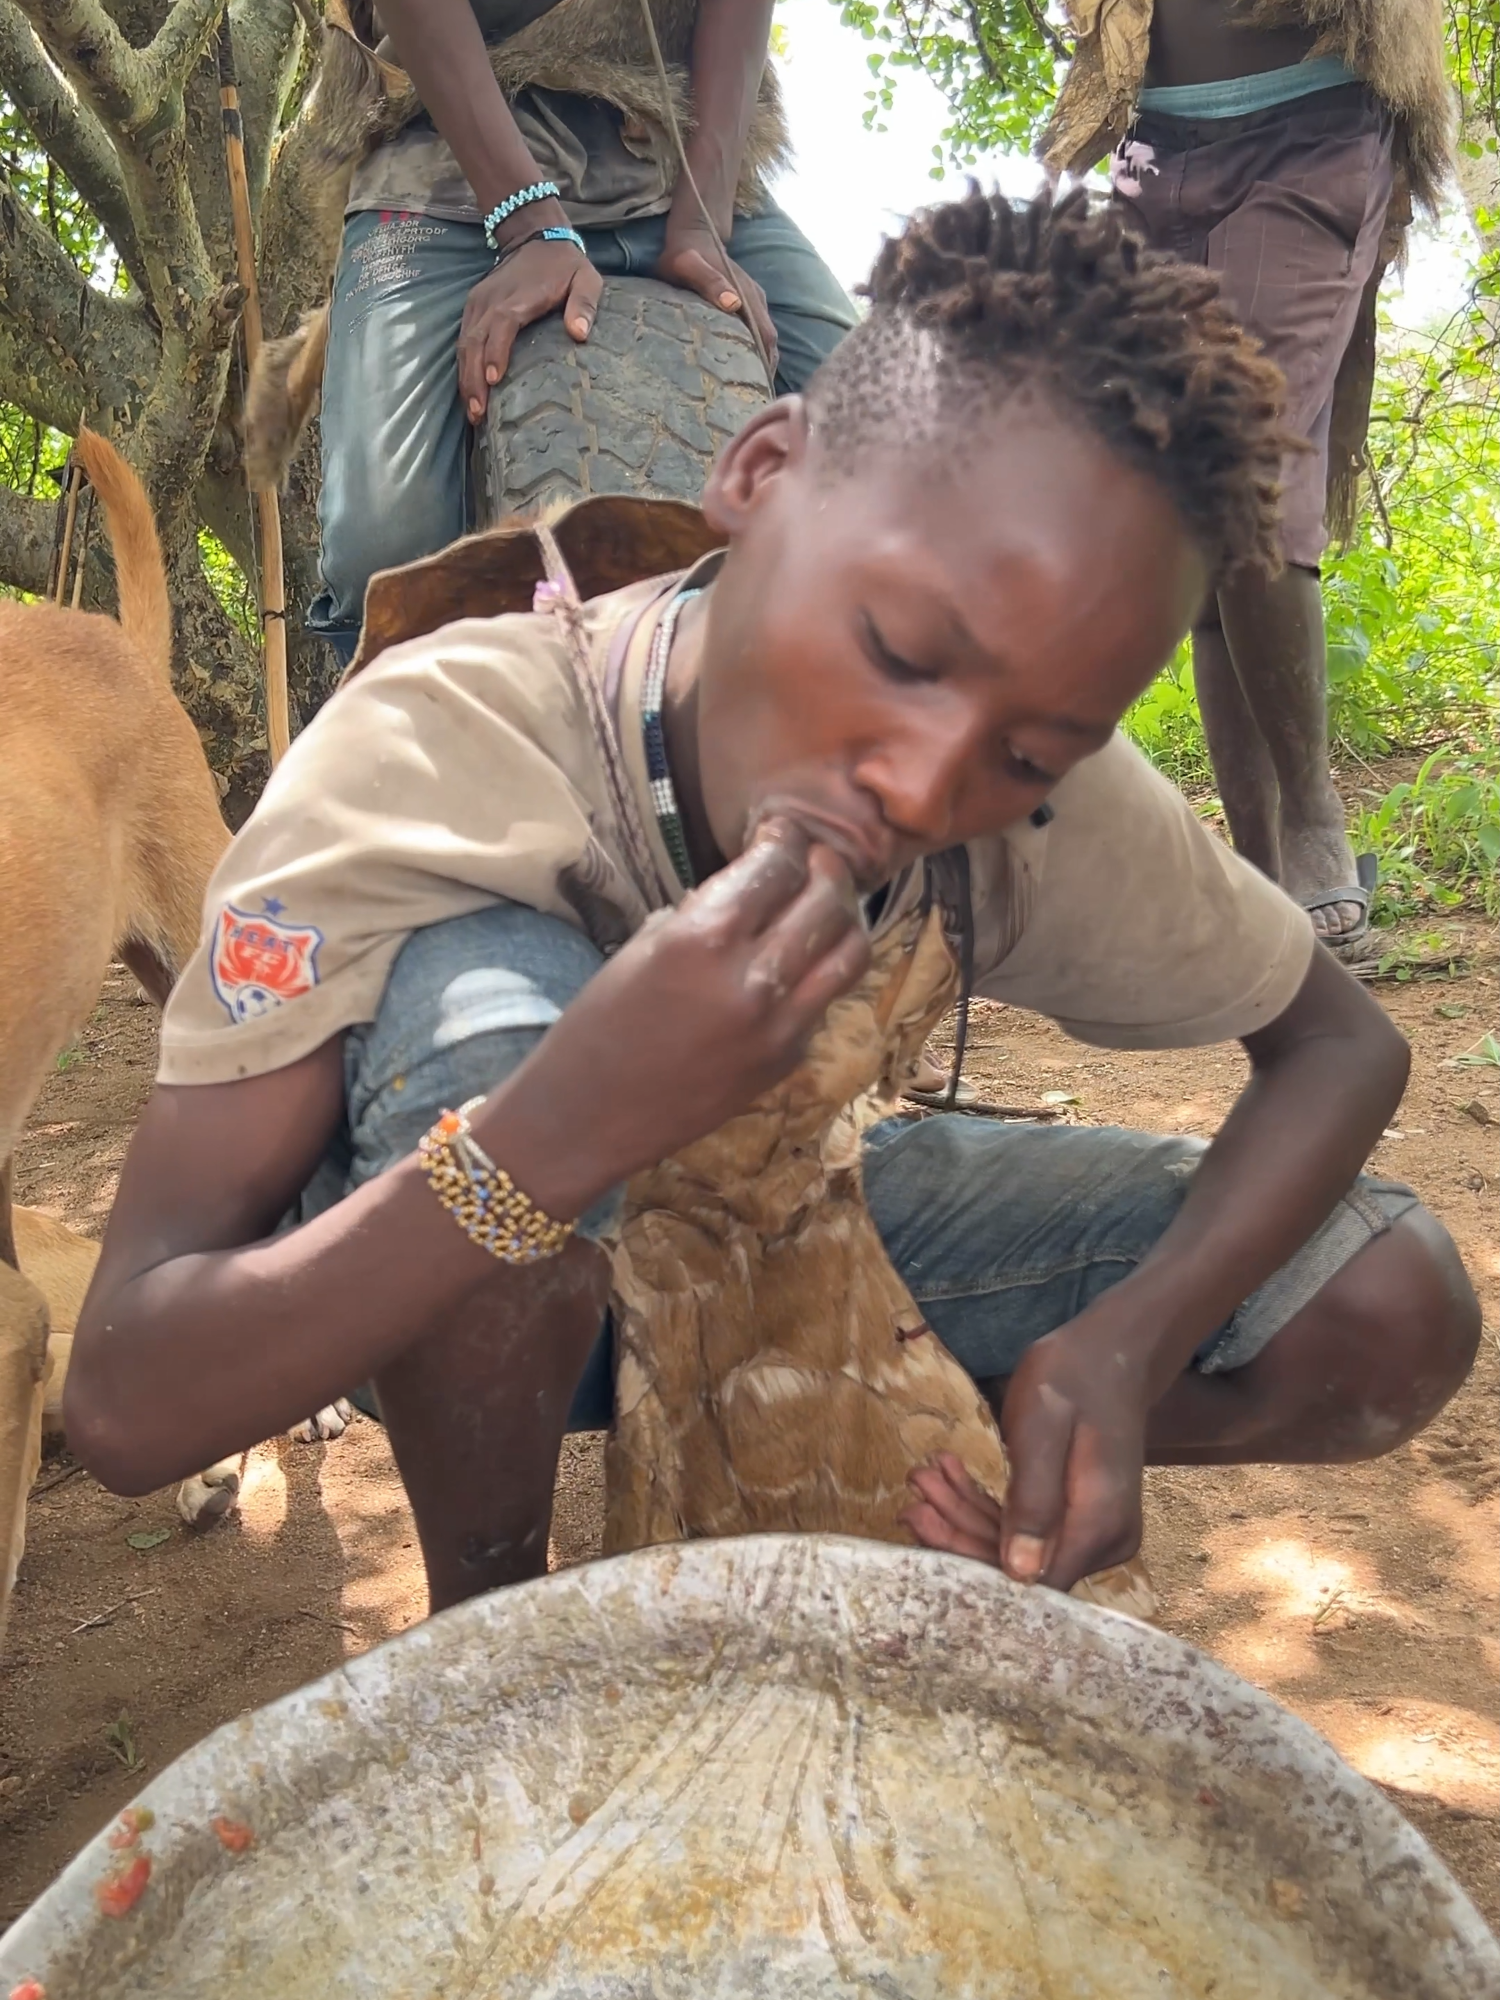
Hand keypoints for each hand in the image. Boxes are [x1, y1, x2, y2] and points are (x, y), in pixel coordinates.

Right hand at [458, 234, 602, 420]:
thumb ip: (584, 305)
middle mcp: (491, 301)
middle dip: (473, 380)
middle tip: (478, 414)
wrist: (535, 236)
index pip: (501, 326)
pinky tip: (469, 391)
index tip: (494, 381)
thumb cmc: (565, 265)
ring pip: (464, 344)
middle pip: (474, 343)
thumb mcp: (586, 279)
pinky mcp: (473, 308)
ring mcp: (479, 304)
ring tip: (472, 412)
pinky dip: (464, 367)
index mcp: (518, 297)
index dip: (495, 353)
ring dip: (465, 379)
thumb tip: (578, 334)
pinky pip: (464, 340)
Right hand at [482, 819, 869, 1215]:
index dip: (785, 840)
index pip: (776, 867)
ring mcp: (781, 1025)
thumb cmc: (598, 1024)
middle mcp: (754, 979)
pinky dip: (822, 969)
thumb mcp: (644, 946)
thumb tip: (755, 883)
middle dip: (825, 868)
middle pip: (825, 901)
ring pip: (850, 951)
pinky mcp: (789, 1059)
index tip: (782, 832)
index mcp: (705, 938)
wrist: (590, 1116)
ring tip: (828, 904)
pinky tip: (804, 958)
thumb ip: (707, 910)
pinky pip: (826, 998)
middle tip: (816, 858)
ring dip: (844, 917)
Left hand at [655, 219, 777, 381]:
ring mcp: (753, 302)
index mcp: (746, 297)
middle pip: (770, 343)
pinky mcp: (746, 303)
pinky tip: (743, 369)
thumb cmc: (684, 254)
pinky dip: (754, 352)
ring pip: (765, 339)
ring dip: (761, 362)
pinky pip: (757, 333)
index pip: (766, 337)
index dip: (766, 363)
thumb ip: (710, 283)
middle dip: (765, 370)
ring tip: (749, 391)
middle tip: (753, 400)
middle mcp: (756, 301)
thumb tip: (733, 304)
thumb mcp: (690, 266)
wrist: (693, 233)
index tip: (760, 390)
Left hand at [904, 1310, 1152, 1591]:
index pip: (1034, 1581)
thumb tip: (1020, 1574)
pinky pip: (1028, 1528)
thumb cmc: (1073, 1377)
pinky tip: (950, 1477)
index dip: (975, 1564)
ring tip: (923, 1480)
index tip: (925, 1526)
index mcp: (1099, 1526)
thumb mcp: (1043, 1428)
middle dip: (960, 1534)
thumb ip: (1034, 1499)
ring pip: (1018, 1547)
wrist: (1111, 1351)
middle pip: (1021, 1568)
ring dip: (966, 1515)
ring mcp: (1093, 1533)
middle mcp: (1104, 1542)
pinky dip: (987, 1506)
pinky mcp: (1078, 1518)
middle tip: (911, 1500)